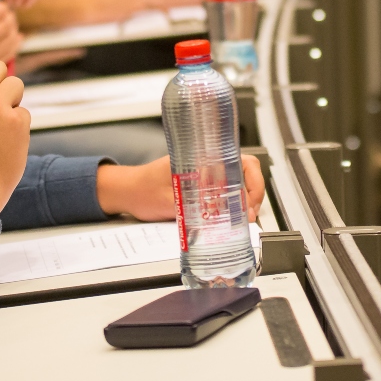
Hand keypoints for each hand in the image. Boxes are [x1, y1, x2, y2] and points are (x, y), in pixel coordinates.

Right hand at [0, 0, 23, 63]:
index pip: (1, 11)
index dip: (2, 6)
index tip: (1, 5)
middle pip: (8, 23)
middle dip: (9, 17)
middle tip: (7, 15)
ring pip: (13, 38)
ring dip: (13, 29)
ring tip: (10, 26)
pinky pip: (11, 51)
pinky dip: (14, 43)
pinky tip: (15, 38)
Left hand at [97, 155, 265, 221]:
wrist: (126, 190)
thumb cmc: (141, 190)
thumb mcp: (167, 202)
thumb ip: (188, 211)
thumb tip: (213, 221)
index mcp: (203, 158)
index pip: (243, 161)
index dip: (254, 183)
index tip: (251, 203)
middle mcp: (207, 164)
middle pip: (245, 172)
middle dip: (254, 194)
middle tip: (250, 215)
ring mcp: (205, 175)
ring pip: (237, 182)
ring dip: (244, 200)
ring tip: (243, 218)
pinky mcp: (201, 187)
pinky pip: (224, 191)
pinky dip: (232, 204)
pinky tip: (229, 217)